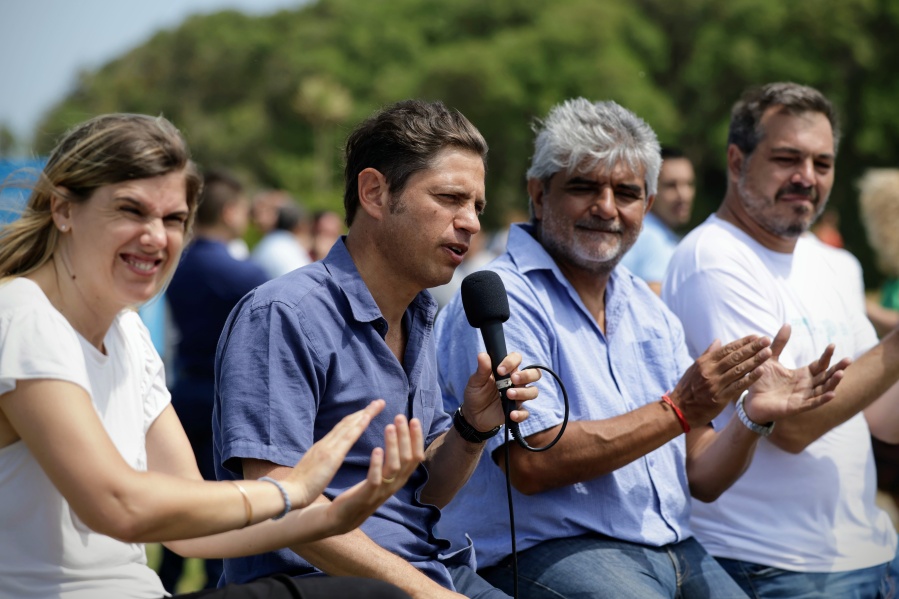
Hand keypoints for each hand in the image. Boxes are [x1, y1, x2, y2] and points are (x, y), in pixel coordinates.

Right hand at [283, 400, 388, 508]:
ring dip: (365, 413)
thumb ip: (321, 462)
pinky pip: (347, 437)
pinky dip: (358, 425)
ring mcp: (327, 447)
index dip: (355, 419)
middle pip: (347, 422)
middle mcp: (325, 443)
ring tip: (378, 404)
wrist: (289, 493)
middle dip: (363, 411)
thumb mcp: (313, 470)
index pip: (341, 429)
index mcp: (321, 447)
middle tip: (378, 402)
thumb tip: (326, 460)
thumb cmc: (299, 488)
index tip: (367, 412)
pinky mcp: (330, 455)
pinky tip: (367, 418)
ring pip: (349, 425)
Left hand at [317, 411, 424, 534]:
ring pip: (394, 466)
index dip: (416, 438)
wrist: (341, 518)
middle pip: (407, 459)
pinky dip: (377, 464)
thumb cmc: (361, 494)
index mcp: (398, 479)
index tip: (413, 419)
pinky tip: (376, 449)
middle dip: (406, 436)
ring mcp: (381, 491)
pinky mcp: (366, 496)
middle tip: (400, 417)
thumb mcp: (381, 478)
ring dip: (393, 445)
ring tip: (389, 426)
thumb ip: (392, 463)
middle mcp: (393, 485)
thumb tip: (400, 441)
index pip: (415, 457)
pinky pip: (376, 479)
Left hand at [459, 352, 540, 432]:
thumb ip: (482, 369)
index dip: (511, 362)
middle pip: (534, 373)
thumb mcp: (476, 381)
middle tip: (513, 379)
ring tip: (509, 395)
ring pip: (533, 391)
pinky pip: (526, 412)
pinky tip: (511, 414)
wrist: (473, 415)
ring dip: (523, 392)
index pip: (517, 359)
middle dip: (527, 375)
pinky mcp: (517, 411)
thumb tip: (483, 355)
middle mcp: (515, 382)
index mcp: (506, 371)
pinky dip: (520, 414)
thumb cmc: (476, 394)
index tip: (499, 370)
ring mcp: (518, 397)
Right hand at [670, 334, 771, 427]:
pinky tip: (761, 371)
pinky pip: (738, 386)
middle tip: (766, 340)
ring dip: (755, 360)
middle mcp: (710, 372)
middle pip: (735, 357)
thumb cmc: (687, 388)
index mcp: (704, 363)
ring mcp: (715, 385)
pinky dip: (750, 378)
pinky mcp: (720, 398)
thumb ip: (708, 354)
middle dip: (752, 348)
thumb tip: (719, 340)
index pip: (727, 349)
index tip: (755, 337)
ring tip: (768, 353)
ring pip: (738, 370)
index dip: (742, 342)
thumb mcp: (694, 368)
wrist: (679, 410)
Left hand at [742, 324, 850, 423]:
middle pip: (826, 376)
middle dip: (838, 368)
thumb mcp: (770, 358)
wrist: (749, 399)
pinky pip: (813, 403)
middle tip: (849, 359)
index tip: (832, 345)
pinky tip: (832, 394)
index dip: (826, 355)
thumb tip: (787, 324)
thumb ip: (779, 343)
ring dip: (833, 382)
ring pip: (823, 389)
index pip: (820, 364)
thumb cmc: (761, 379)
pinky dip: (823, 399)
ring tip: (841, 373)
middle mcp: (806, 385)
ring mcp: (803, 396)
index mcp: (803, 374)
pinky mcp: (797, 406)